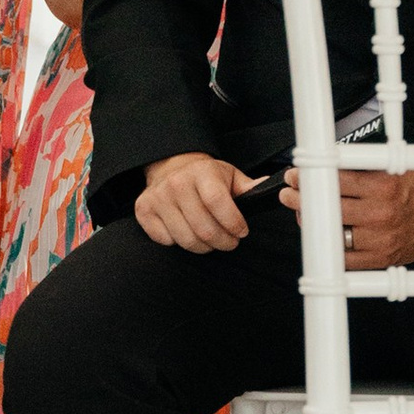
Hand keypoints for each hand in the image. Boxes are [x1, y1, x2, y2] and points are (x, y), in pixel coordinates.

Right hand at [137, 152, 267, 250]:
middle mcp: (177, 183)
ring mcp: (158, 197)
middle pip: (203, 228)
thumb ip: (249, 186)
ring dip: (204, 247)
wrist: (171, 165)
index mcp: (202, 173)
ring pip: (186, 239)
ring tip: (212, 241)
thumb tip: (269, 189)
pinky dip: (179, 242)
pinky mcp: (144, 210)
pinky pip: (165, 240)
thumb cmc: (205, 176)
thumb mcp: (229, 175)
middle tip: (231, 242)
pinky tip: (187, 232)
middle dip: (224, 242)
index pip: (218, 203)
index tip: (241, 231)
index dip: (233, 223)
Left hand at [276, 162, 413, 268]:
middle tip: (290, 194)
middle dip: (301, 200)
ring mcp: (381, 239)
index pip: (334, 181)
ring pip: (333, 234)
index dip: (308, 177)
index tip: (295, 176)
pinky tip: (323, 236)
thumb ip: (362, 163)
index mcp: (383, 186)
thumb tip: (324, 159)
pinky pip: (346, 259)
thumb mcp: (394, 165)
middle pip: (328, 208)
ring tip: (305, 214)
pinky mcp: (381, 258)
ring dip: (312, 224)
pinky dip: (330, 248)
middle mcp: (381, 213)